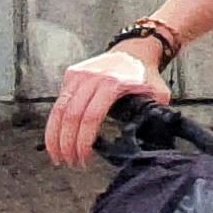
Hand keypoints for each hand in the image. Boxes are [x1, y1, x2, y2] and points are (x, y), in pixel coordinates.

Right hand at [43, 42, 171, 166]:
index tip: (84, 158)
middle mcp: (92, 77)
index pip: (92, 116)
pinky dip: (54, 123)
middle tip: (70, 162)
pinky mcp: (72, 74)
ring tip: (58, 156)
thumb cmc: (144, 74)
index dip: (84, 140)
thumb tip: (158, 138)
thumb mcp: (157, 93)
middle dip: (67, 143)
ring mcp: (80, 74)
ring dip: (55, 136)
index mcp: (113, 83)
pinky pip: (59, 102)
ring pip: (59, 110)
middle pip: (72, 116)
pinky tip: (55, 139)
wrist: (134, 50)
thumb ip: (157, 114)